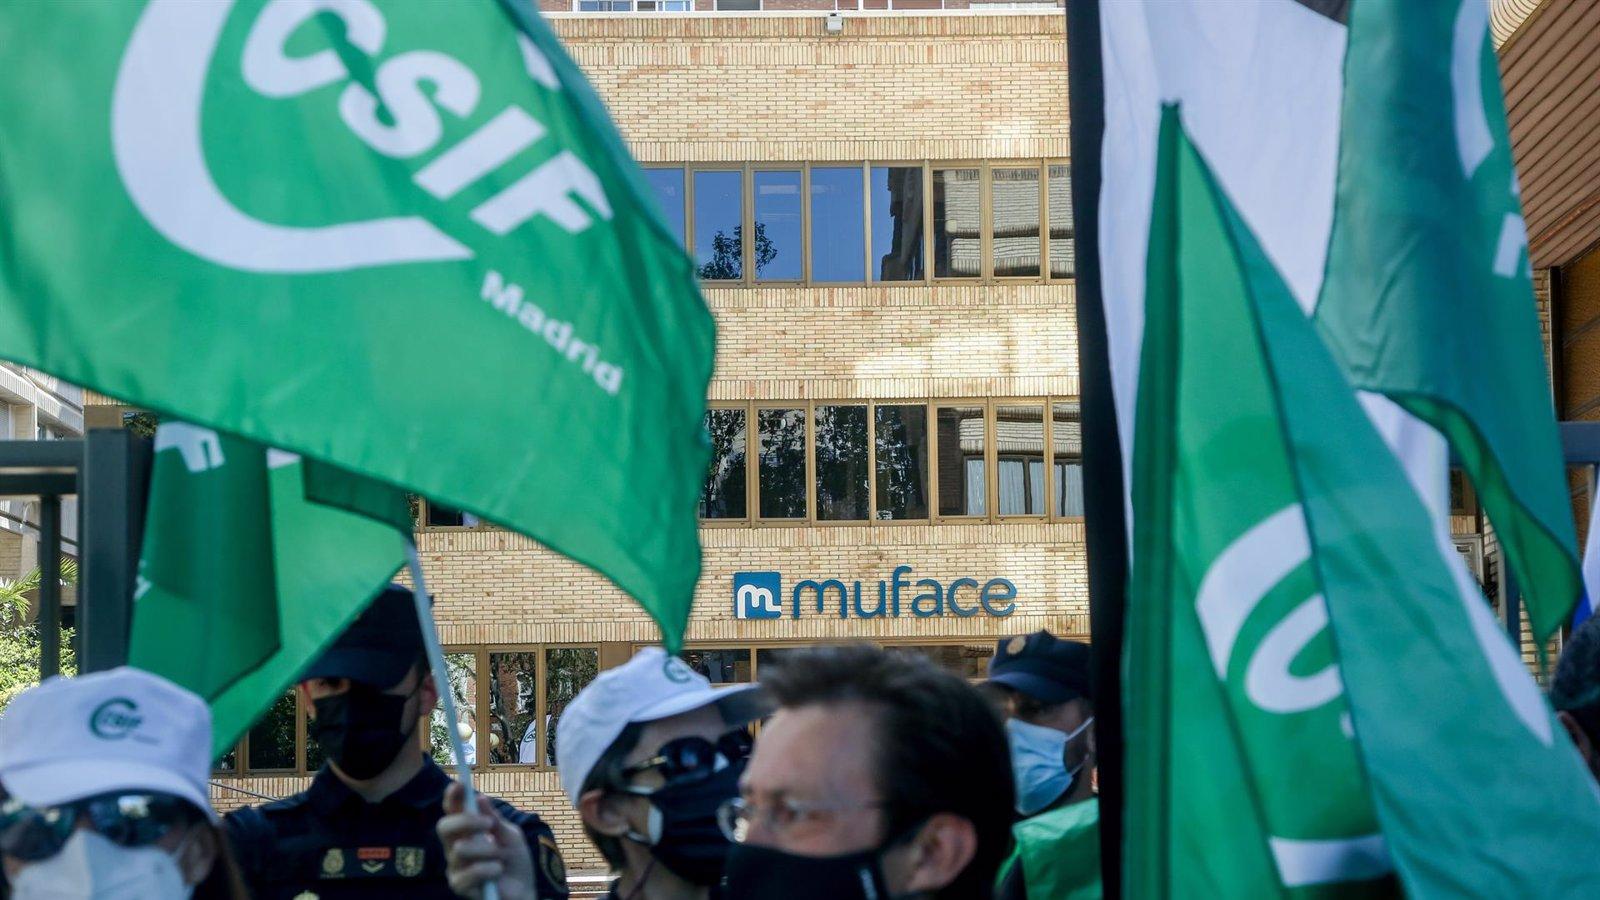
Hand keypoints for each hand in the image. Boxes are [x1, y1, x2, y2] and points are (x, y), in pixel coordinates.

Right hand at [439, 783, 537, 899]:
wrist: (524, 889)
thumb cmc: (514, 860)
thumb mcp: (510, 836)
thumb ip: (495, 820)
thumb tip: (480, 798)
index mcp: (467, 830)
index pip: (452, 810)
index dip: (452, 797)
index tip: (460, 785)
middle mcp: (455, 845)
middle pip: (444, 827)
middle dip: (465, 822)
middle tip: (488, 824)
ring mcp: (455, 866)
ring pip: (459, 850)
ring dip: (486, 851)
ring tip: (501, 857)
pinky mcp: (458, 885)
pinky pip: (467, 873)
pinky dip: (487, 870)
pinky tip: (497, 871)